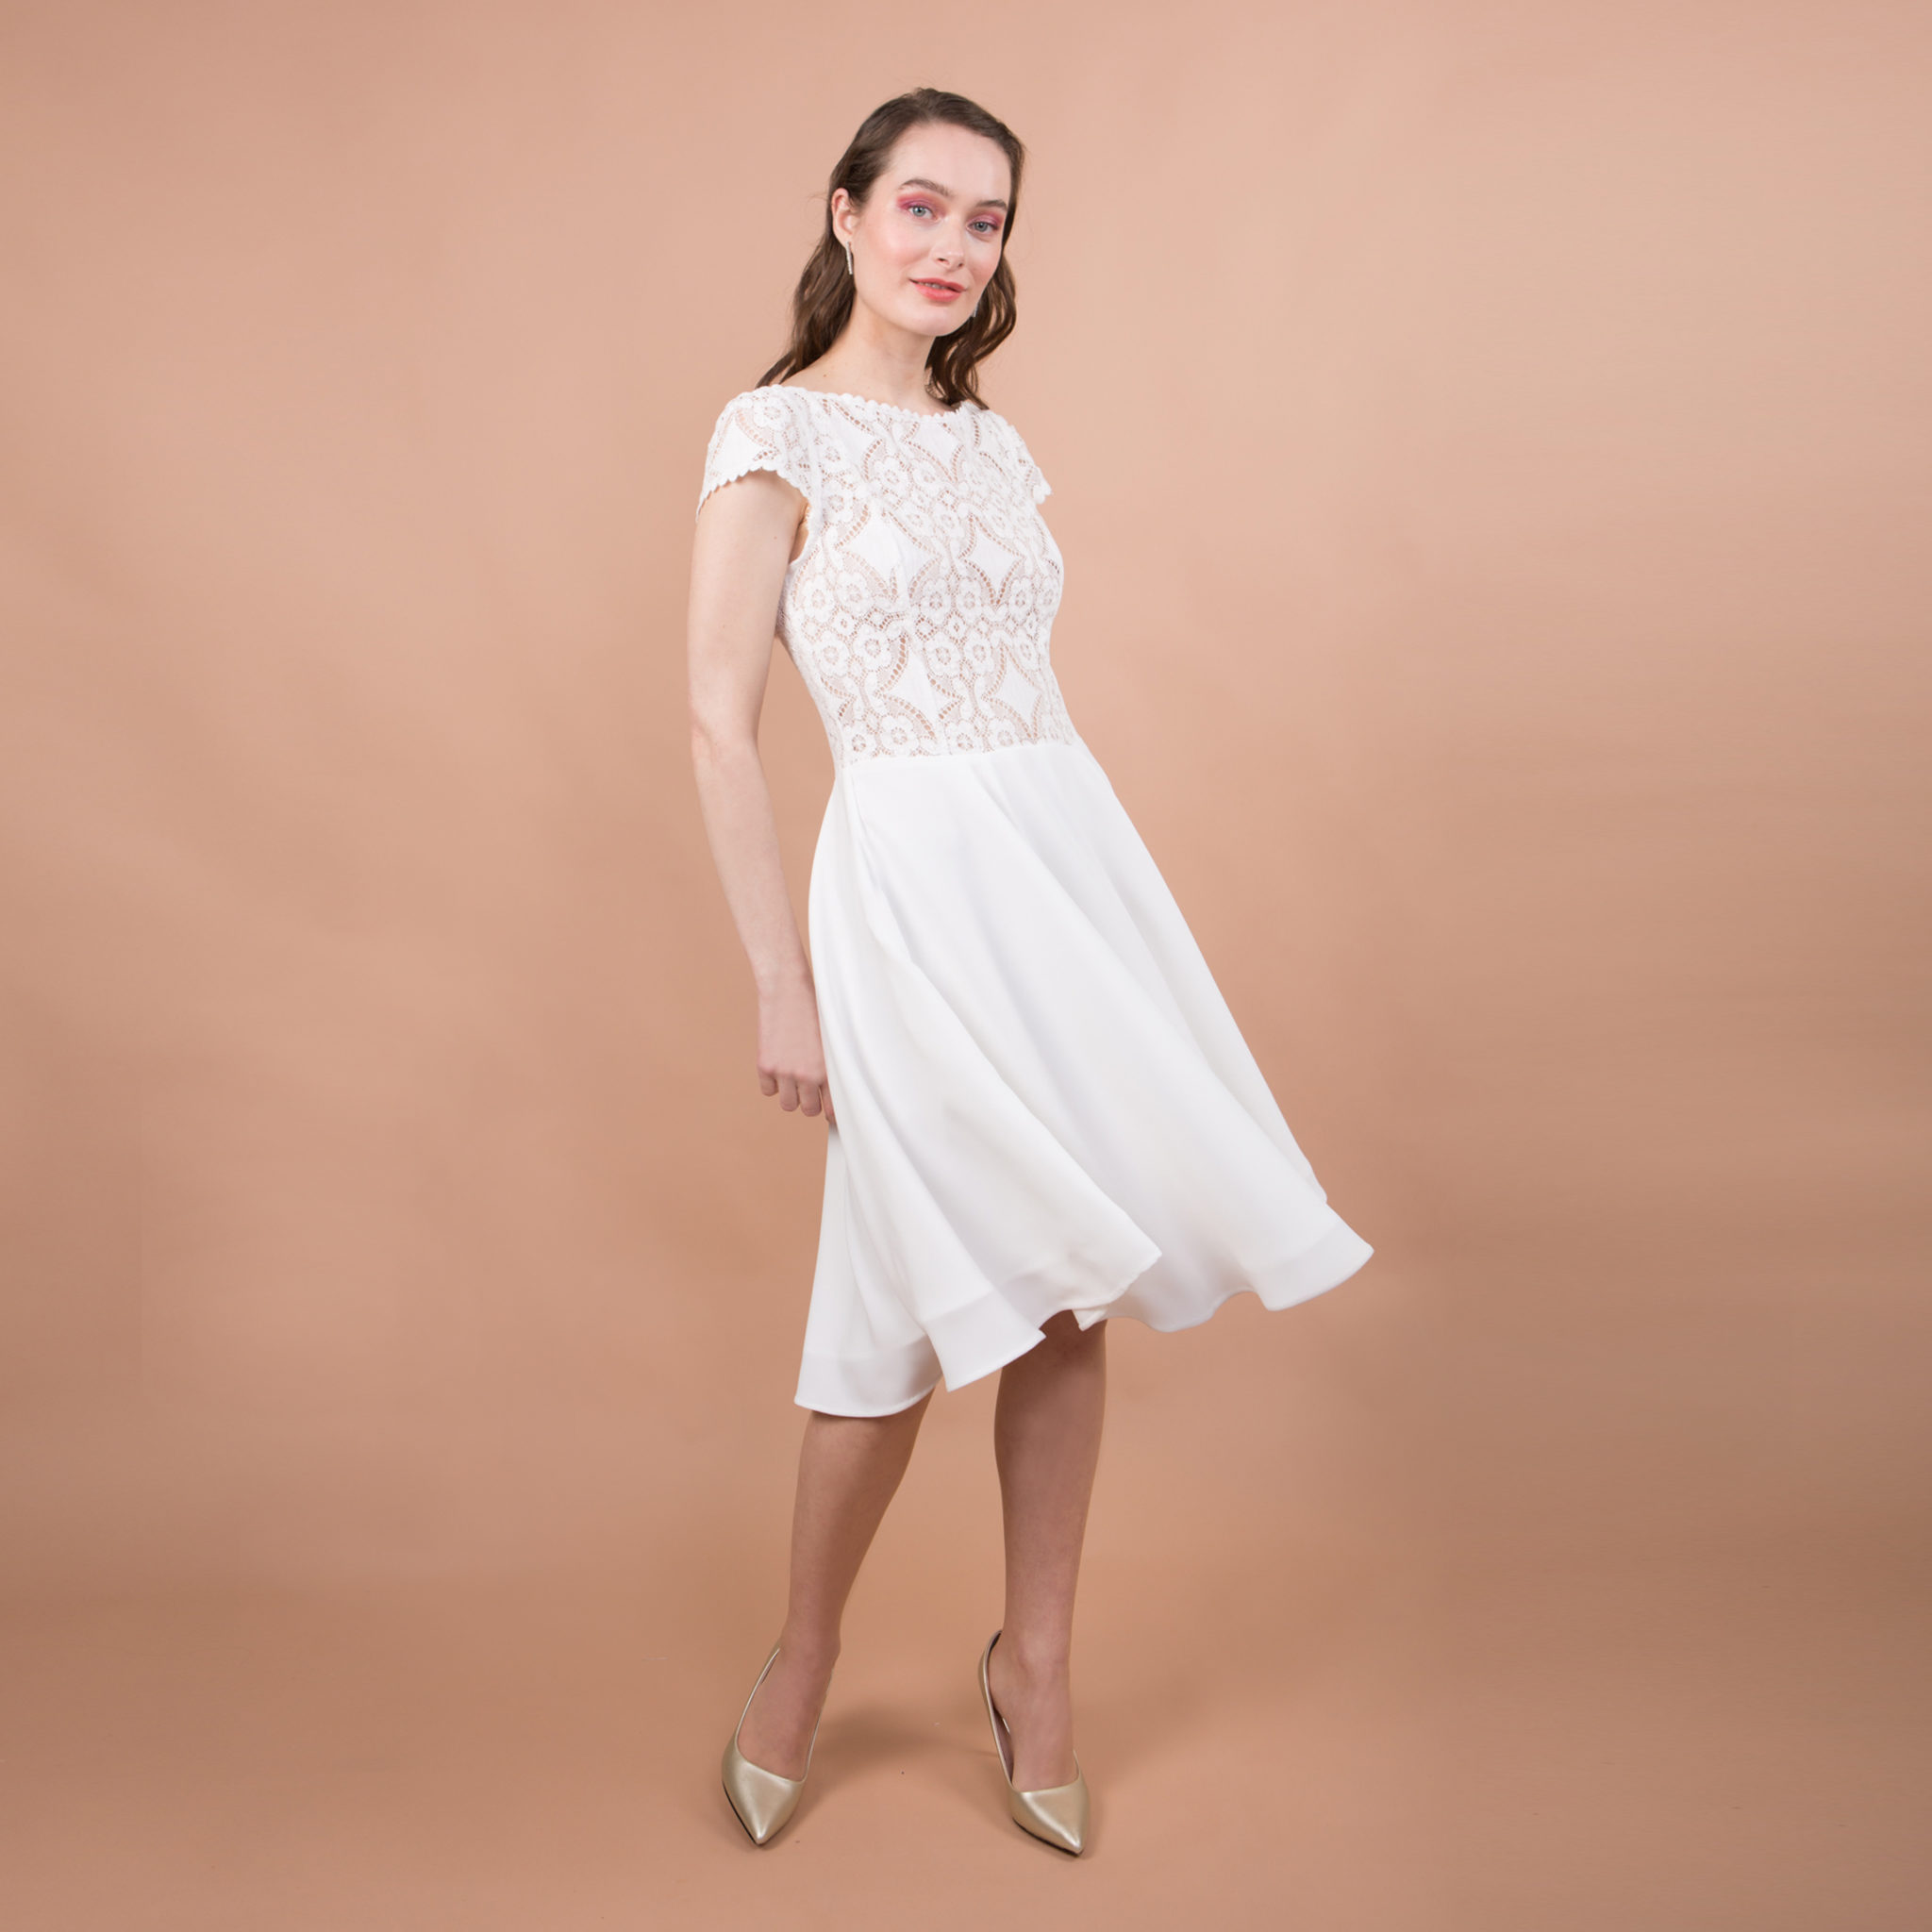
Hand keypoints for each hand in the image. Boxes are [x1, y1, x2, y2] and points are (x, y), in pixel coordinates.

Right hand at [757, 976, 835, 1124]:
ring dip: (792, 1096)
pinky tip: (780, 1068)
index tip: (831, 1112)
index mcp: (829, 1069)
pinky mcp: (765, 1065)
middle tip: (812, 1090)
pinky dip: (772, 1084)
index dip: (832, 1113)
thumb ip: (833, 1067)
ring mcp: (784, 1071)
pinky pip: (768, 1091)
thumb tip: (833, 1093)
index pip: (833, 1108)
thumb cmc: (816, 1011)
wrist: (788, 990)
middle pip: (809, 1110)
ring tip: (795, 1080)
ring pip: (788, 1105)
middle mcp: (807, 1074)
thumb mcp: (833, 1040)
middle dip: (811, 1103)